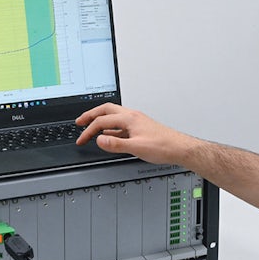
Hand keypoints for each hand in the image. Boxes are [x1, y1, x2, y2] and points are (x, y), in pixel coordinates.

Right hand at [75, 103, 199, 164]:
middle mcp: (132, 116)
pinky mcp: (139, 128)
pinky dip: (110, 129)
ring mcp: (136, 121)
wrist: (179, 148)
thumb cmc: (163, 146)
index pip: (103, 121)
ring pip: (113, 116)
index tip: (82, 139)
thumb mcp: (136, 147)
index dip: (89, 130)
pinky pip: (120, 125)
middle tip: (80, 122)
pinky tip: (109, 136)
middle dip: (90, 116)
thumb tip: (99, 140)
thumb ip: (116, 144)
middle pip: (106, 110)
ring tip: (90, 126)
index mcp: (130, 118)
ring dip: (100, 120)